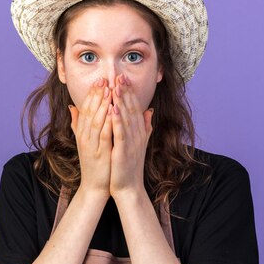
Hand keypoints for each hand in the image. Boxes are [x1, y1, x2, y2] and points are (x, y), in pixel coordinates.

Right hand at [68, 77, 113, 196]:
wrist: (94, 187)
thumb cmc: (93, 164)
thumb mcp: (84, 142)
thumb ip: (77, 124)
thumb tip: (72, 107)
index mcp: (82, 134)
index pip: (85, 110)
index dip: (91, 95)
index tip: (99, 81)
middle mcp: (84, 138)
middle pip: (89, 112)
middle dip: (97, 95)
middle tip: (104, 79)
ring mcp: (91, 146)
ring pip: (96, 121)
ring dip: (102, 105)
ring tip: (109, 90)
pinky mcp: (100, 154)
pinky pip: (104, 135)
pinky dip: (108, 122)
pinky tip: (113, 112)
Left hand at [109, 73, 154, 198]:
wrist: (129, 187)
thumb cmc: (129, 166)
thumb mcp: (138, 143)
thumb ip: (145, 127)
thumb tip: (150, 111)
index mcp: (139, 132)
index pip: (135, 108)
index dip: (130, 93)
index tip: (124, 78)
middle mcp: (137, 135)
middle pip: (131, 109)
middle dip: (125, 92)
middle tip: (120, 76)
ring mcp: (132, 142)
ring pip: (127, 118)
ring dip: (121, 102)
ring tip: (115, 87)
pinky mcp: (124, 151)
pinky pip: (121, 133)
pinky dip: (117, 121)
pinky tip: (112, 109)